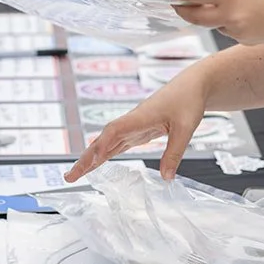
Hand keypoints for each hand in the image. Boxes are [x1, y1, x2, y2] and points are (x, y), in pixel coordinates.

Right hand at [66, 66, 209, 180]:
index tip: (93, 160)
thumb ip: (175, 152)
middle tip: (70, 176)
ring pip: (107, 143)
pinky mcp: (138, 130)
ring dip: (91, 158)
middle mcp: (132, 121)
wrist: (192, 85)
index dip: (103, 144)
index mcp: (141, 116)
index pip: (116, 131)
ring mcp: (133, 125)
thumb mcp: (186, 128)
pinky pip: (117, 143)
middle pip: (103, 139)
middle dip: (86, 158)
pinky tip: (97, 163)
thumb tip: (166, 178)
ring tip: (76, 174)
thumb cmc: (188, 101)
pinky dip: (105, 154)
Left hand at [155, 0, 263, 44]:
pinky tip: (257, 12)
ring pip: (217, 22)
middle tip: (174, 2)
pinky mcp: (251, 42)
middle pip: (195, 16)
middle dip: (182, 9)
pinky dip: (236, 20)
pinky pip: (233, 30)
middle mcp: (233, 17)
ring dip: (217, 12)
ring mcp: (241, 33)